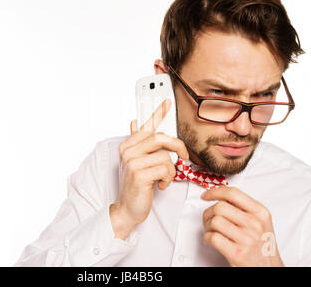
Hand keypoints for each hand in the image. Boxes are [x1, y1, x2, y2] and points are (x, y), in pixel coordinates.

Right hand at [110, 98, 188, 239]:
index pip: (145, 125)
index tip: (168, 101)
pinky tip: (160, 184)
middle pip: (160, 138)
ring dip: (171, 170)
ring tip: (163, 178)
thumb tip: (134, 122)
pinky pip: (165, 168)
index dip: (158, 112)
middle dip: (177, 147)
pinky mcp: (139, 174)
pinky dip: (168, 179)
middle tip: (183, 157)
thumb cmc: (136, 186)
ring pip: (165, 156)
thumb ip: (138, 143)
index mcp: (128, 145)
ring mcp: (132, 162)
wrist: (128, 208)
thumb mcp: (136, 162)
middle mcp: (128, 151)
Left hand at [201, 186, 283, 266]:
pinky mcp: (237, 253)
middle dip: (209, 212)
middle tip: (209, 219)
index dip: (215, 192)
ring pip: (214, 221)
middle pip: (220, 207)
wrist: (268, 268)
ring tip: (211, 231)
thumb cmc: (262, 246)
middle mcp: (255, 224)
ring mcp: (247, 239)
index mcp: (260, 213)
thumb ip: (244, 208)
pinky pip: (213, 237)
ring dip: (207, 226)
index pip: (233, 193)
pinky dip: (207, 238)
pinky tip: (211, 240)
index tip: (206, 195)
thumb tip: (220, 196)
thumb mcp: (261, 222)